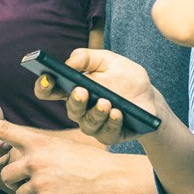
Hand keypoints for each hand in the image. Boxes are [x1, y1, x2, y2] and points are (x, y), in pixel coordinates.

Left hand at [0, 116, 113, 193]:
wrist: (110, 179)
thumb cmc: (87, 161)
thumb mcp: (60, 145)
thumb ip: (36, 150)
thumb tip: (15, 164)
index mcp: (37, 142)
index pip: (2, 130)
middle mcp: (34, 160)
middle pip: (6, 175)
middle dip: (18, 181)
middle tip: (39, 181)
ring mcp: (38, 183)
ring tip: (56, 190)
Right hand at [34, 48, 162, 145]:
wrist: (150, 99)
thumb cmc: (126, 78)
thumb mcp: (110, 60)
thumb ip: (88, 57)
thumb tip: (69, 62)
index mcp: (74, 88)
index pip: (50, 90)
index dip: (44, 86)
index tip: (46, 78)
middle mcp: (81, 108)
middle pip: (70, 108)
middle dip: (75, 100)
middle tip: (81, 91)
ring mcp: (94, 124)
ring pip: (87, 123)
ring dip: (95, 113)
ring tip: (105, 102)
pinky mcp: (109, 135)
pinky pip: (106, 133)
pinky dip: (112, 123)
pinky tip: (118, 113)